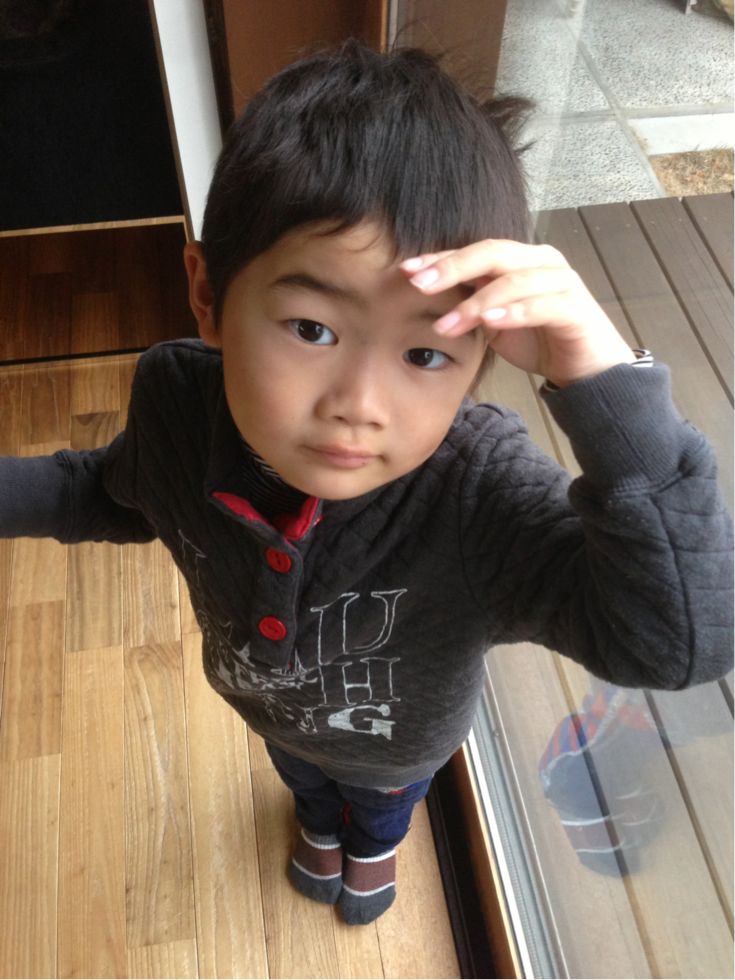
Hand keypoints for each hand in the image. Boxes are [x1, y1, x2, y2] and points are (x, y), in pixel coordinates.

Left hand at [400, 240, 635, 387]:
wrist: (586, 370)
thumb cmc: (539, 341)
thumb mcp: (495, 322)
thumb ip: (470, 304)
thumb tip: (426, 298)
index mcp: (521, 259)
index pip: (475, 251)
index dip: (440, 259)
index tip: (405, 270)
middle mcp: (542, 262)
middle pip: (492, 254)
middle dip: (452, 268)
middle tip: (419, 286)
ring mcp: (562, 282)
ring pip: (513, 281)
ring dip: (475, 303)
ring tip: (447, 325)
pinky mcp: (576, 308)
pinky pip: (541, 305)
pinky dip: (513, 313)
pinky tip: (490, 322)